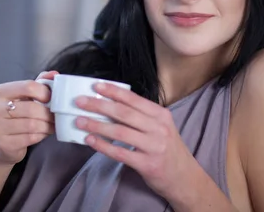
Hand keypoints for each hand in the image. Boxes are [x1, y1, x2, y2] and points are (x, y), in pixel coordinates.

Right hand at [0, 71, 56, 164]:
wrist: (1, 143)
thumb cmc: (16, 115)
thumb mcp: (25, 96)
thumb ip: (39, 83)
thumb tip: (54, 74)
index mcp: (0, 92)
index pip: (28, 86)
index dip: (45, 92)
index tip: (52, 98)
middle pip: (31, 108)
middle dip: (48, 113)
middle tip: (57, 116)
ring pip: (32, 124)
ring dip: (47, 125)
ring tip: (52, 125)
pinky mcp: (3, 144)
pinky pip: (30, 138)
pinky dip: (41, 135)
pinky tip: (43, 133)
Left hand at [74, 82, 199, 201]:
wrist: (185, 177)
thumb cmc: (168, 148)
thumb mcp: (161, 126)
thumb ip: (141, 116)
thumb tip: (110, 104)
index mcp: (160, 114)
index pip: (133, 99)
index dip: (113, 91)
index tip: (96, 86)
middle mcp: (158, 128)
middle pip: (124, 113)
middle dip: (99, 105)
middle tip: (80, 101)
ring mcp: (154, 147)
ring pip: (120, 132)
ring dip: (97, 125)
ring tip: (79, 121)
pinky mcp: (147, 164)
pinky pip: (120, 153)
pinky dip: (103, 145)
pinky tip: (90, 140)